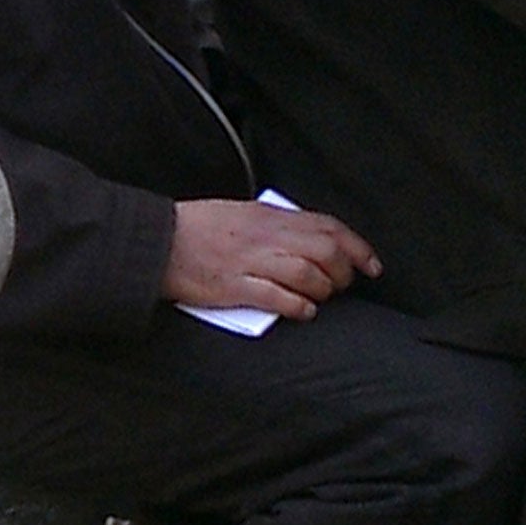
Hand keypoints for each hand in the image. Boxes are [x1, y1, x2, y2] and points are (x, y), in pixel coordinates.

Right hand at [161, 198, 380, 320]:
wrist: (155, 243)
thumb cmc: (193, 229)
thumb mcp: (237, 213)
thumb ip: (273, 225)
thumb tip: (307, 240)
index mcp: (266, 216)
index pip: (327, 226)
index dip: (357, 247)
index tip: (370, 266)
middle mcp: (263, 236)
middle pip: (325, 252)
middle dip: (343, 274)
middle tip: (340, 286)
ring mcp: (249, 261)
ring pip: (308, 274)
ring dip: (323, 291)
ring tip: (319, 299)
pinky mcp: (234, 287)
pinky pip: (280, 298)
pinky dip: (299, 306)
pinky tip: (303, 310)